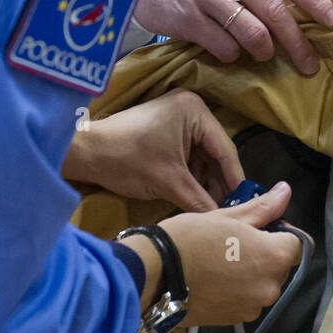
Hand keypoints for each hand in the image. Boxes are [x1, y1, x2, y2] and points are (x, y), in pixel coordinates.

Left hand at [63, 90, 243, 209]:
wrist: (84, 153)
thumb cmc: (128, 159)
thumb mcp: (169, 182)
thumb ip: (200, 201)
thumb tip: (223, 222)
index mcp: (196, 111)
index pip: (225, 150)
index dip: (235, 180)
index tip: (247, 203)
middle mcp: (191, 109)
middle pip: (214, 153)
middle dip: (219, 183)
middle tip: (231, 211)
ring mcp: (177, 119)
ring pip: (201, 157)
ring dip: (205, 182)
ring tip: (214, 209)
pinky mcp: (166, 130)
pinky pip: (187, 156)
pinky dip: (191, 176)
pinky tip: (197, 197)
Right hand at [136, 0, 332, 75]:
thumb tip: (296, 0)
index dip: (316, 4)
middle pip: (277, 13)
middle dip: (299, 44)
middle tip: (309, 64)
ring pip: (254, 34)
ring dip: (265, 52)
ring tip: (263, 54)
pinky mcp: (187, 18)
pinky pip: (224, 47)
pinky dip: (233, 55)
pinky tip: (228, 51)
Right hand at [161, 182, 308, 325]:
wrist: (156, 274)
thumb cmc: (192, 238)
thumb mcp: (228, 216)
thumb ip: (264, 208)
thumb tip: (286, 190)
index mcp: (273, 257)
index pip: (299, 245)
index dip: (283, 233)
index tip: (262, 228)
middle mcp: (270, 287)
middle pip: (281, 266)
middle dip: (265, 253)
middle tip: (236, 241)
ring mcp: (252, 307)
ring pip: (263, 283)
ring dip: (251, 272)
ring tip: (221, 260)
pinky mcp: (234, 319)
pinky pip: (246, 300)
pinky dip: (237, 289)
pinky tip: (215, 278)